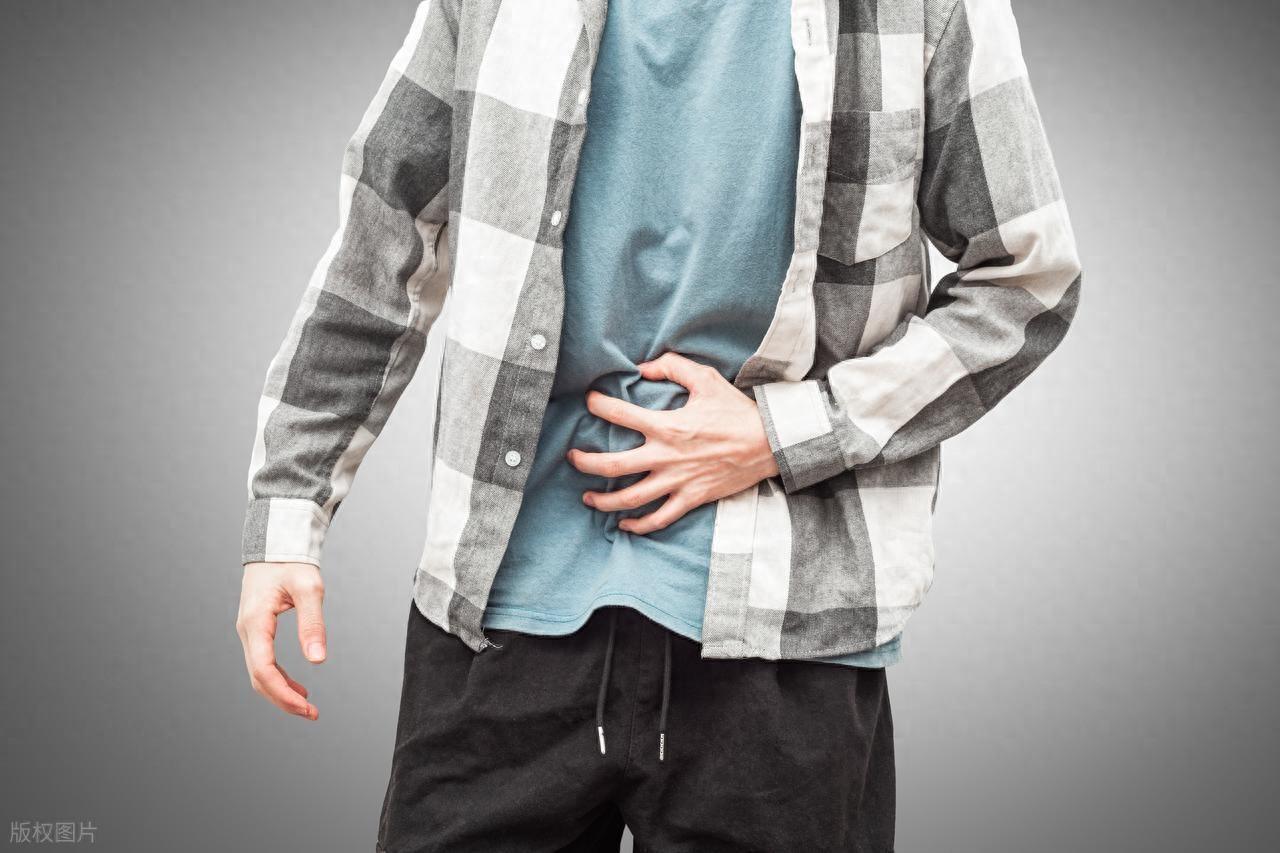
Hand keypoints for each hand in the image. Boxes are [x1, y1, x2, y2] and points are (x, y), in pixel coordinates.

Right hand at [236, 561, 325, 719]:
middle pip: (258, 678)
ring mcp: (249, 632)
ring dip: (281, 692)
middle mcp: (247, 630)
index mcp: (255, 622)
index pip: (263, 669)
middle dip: (283, 700)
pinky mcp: (256, 630)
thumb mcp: (309, 589)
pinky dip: (279, 679)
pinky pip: (263, 662)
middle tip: (312, 713)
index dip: (283, 693)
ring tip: (307, 706)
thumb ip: (312, 624)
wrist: (276, 545)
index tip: (306, 707)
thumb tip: (318, 660)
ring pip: (259, 673)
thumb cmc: (291, 563)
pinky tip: (298, 688)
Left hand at [566, 351, 779, 534]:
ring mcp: (677, 482)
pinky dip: (638, 525)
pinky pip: (658, 519)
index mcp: (666, 426)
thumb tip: (643, 368)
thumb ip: (672, 367)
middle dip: (585, 463)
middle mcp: (666, 457)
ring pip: (630, 499)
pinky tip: (624, 524)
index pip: (619, 415)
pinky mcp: (690, 499)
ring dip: (603, 500)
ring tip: (588, 497)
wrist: (769, 444)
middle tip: (571, 458)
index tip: (589, 402)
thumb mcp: (706, 379)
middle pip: (612, 466)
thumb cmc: (736, 410)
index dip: (598, 406)